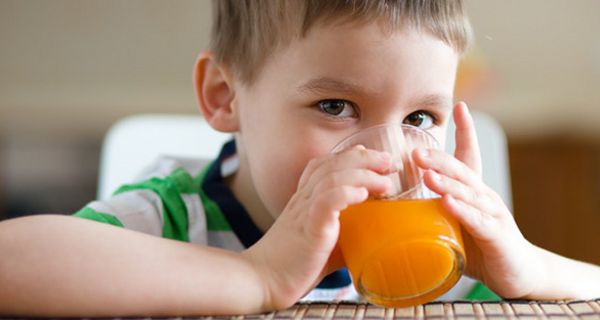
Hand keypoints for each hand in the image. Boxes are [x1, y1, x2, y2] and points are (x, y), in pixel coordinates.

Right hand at [243, 145, 393, 309]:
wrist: (261, 281)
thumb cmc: (293, 264)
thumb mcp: (324, 242)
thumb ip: (345, 235)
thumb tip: (374, 241)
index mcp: (305, 199)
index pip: (325, 164)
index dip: (351, 155)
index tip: (377, 159)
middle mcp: (303, 199)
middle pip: (333, 164)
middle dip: (365, 158)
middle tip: (389, 162)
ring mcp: (304, 212)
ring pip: (332, 178)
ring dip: (362, 175)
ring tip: (385, 182)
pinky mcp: (308, 229)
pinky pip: (325, 202)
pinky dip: (345, 194)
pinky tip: (362, 195)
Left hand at [412, 102, 540, 298]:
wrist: (520, 273)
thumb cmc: (480, 246)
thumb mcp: (453, 224)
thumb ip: (431, 212)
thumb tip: (391, 206)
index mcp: (473, 191)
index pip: (470, 156)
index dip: (466, 131)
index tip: (460, 106)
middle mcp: (484, 197)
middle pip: (462, 171)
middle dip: (439, 159)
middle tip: (415, 152)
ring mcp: (493, 215)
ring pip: (469, 194)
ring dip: (447, 183)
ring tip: (427, 174)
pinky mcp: (497, 237)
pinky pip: (478, 222)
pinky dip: (462, 212)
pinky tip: (448, 204)